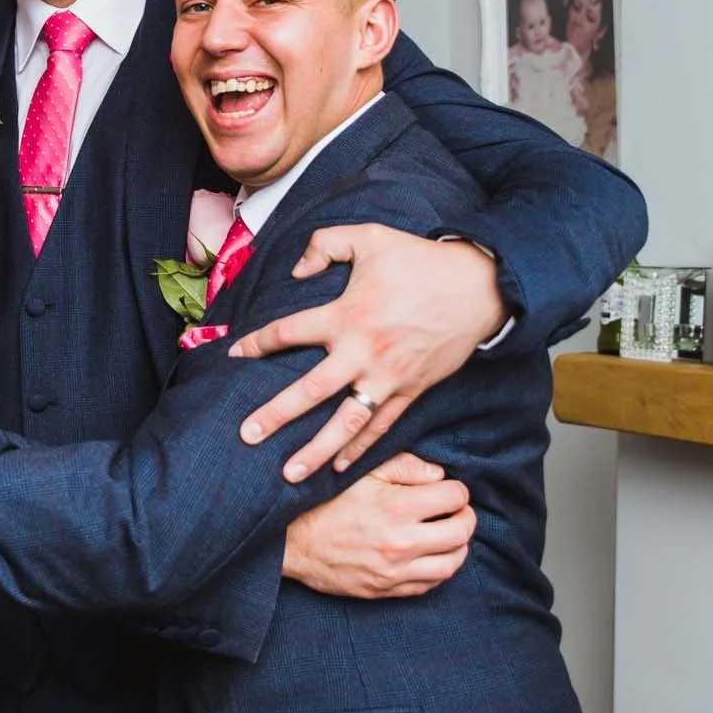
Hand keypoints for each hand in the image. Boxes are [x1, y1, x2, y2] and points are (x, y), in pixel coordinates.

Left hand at [231, 225, 505, 480]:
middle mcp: (363, 353)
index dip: (257, 343)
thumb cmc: (421, 260)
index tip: (233, 354)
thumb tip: (296, 270)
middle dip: (276, 415)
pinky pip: (381, 427)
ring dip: (316, 450)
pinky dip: (360, 449)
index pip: (289, 333)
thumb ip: (325, 244)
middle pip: (310, 391)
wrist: (479, 287)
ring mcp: (388, 378)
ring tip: (288, 475)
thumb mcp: (370, 237)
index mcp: (347, 316)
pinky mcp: (411, 391)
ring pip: (346, 423)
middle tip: (246, 436)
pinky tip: (339, 469)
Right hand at [282, 453, 474, 597]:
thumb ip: (404, 466)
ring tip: (448, 533)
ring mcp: (395, 571)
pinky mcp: (386, 590)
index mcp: (396, 507)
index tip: (449, 488)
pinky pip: (429, 584)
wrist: (290, 542)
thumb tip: (439, 474)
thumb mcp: (360, 471)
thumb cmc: (324, 501)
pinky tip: (430, 554)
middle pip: (462, 532)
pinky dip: (438, 568)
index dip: (456, 489)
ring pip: (452, 563)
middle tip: (456, 510)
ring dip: (458, 546)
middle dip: (465, 516)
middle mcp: (401, 543)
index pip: (454, 497)